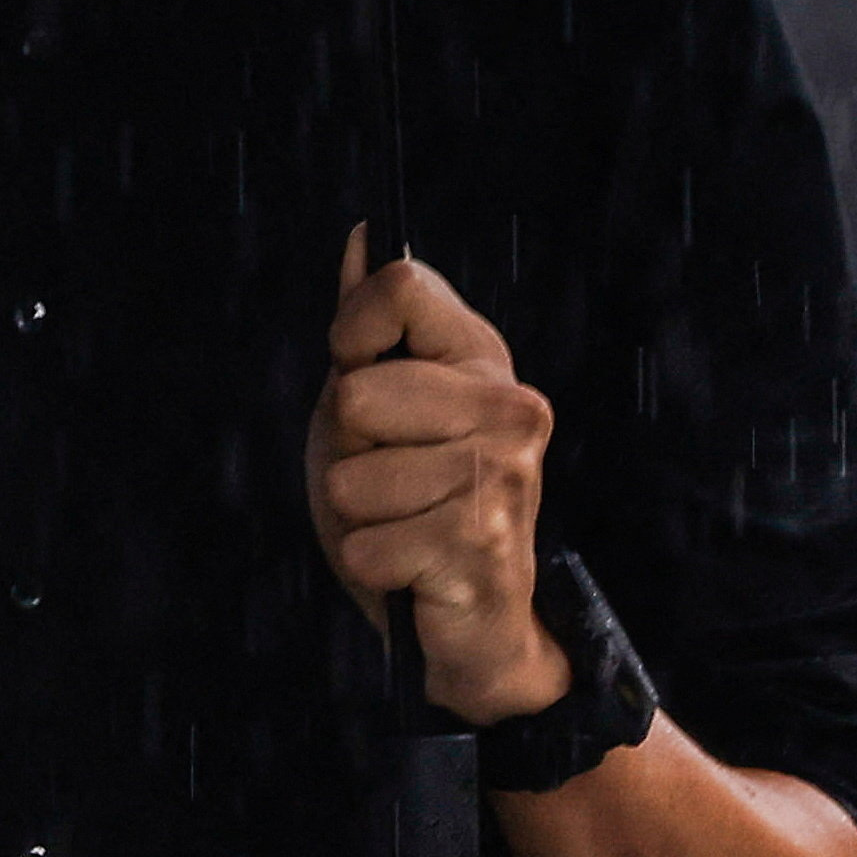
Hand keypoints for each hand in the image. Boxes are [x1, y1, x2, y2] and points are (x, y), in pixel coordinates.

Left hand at [308, 229, 571, 725]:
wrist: (474, 624)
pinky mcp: (481, 545)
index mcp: (481, 356)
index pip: (399, 285)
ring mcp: (502, 475)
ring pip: (353, 479)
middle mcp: (510, 404)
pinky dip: (371, 563)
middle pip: (359, 391)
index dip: (353, 334)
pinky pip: (366, 544)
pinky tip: (413, 565)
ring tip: (404, 524)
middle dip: (347, 450)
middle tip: (389, 480)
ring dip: (358, 516)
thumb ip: (368, 324)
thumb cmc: (415, 506)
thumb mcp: (378, 408)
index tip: (361, 374)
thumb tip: (363, 232)